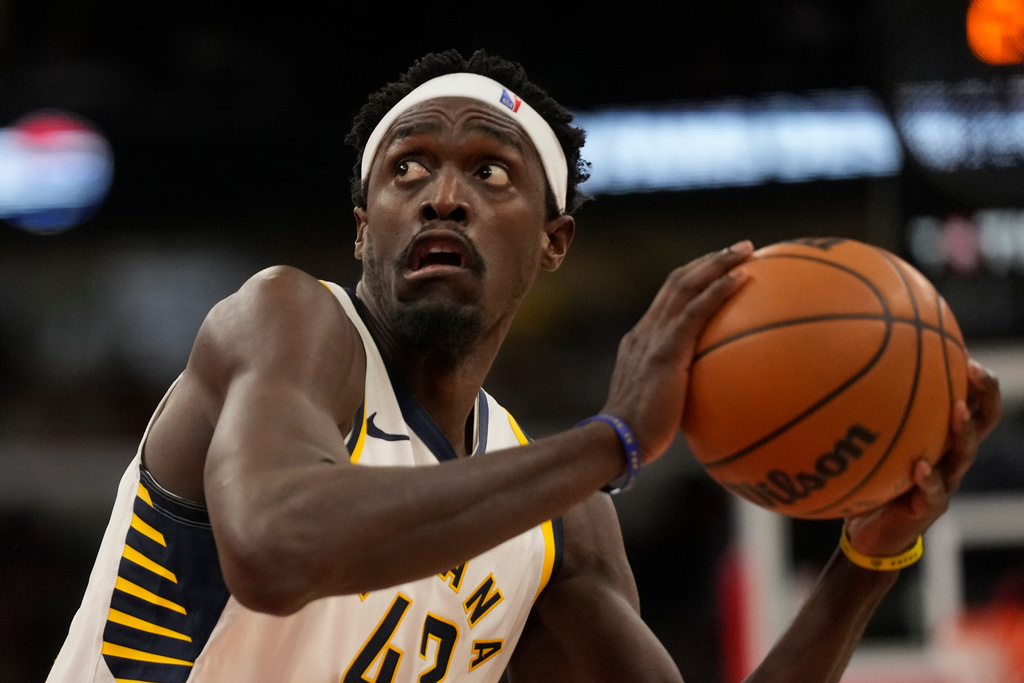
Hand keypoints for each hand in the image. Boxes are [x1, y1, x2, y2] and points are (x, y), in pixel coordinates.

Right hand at [602, 240, 753, 463]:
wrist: (618, 440)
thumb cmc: (641, 434)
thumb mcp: (661, 403)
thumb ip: (679, 391)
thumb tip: (710, 398)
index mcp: (643, 340)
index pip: (669, 298)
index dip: (695, 277)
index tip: (720, 268)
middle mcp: (646, 330)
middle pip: (678, 281)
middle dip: (710, 260)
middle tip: (741, 249)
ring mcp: (654, 337)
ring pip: (686, 285)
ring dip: (717, 263)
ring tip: (746, 251)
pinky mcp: (665, 350)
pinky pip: (695, 311)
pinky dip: (719, 290)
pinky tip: (743, 279)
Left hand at [845, 358, 1001, 556]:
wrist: (871, 531)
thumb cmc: (872, 478)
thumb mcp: (873, 443)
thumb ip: (869, 414)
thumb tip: (847, 369)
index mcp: (941, 438)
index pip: (972, 404)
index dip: (978, 381)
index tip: (967, 354)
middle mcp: (950, 457)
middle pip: (982, 423)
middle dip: (984, 397)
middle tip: (976, 372)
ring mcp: (945, 482)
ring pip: (964, 455)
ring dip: (964, 433)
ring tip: (958, 411)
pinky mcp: (929, 508)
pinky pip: (936, 493)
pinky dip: (930, 479)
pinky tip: (921, 467)